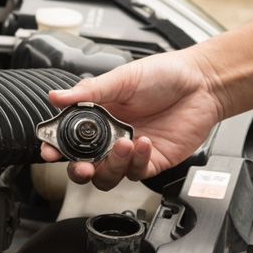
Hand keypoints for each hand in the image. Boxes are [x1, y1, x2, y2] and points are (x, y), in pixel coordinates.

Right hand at [41, 49, 227, 190]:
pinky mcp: (151, 161)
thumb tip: (55, 96)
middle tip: (81, 166)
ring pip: (108, 176)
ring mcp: (130, 151)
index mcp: (98, 116)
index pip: (69, 139)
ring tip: (122, 143)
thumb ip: (88, 91)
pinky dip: (137, 160)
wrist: (202, 82)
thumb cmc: (164, 75)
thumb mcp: (121, 79)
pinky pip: (136, 172)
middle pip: (84, 167)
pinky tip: (144, 142)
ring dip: (111, 165)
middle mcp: (110, 137)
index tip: (50, 151)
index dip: (56, 148)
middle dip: (78, 171)